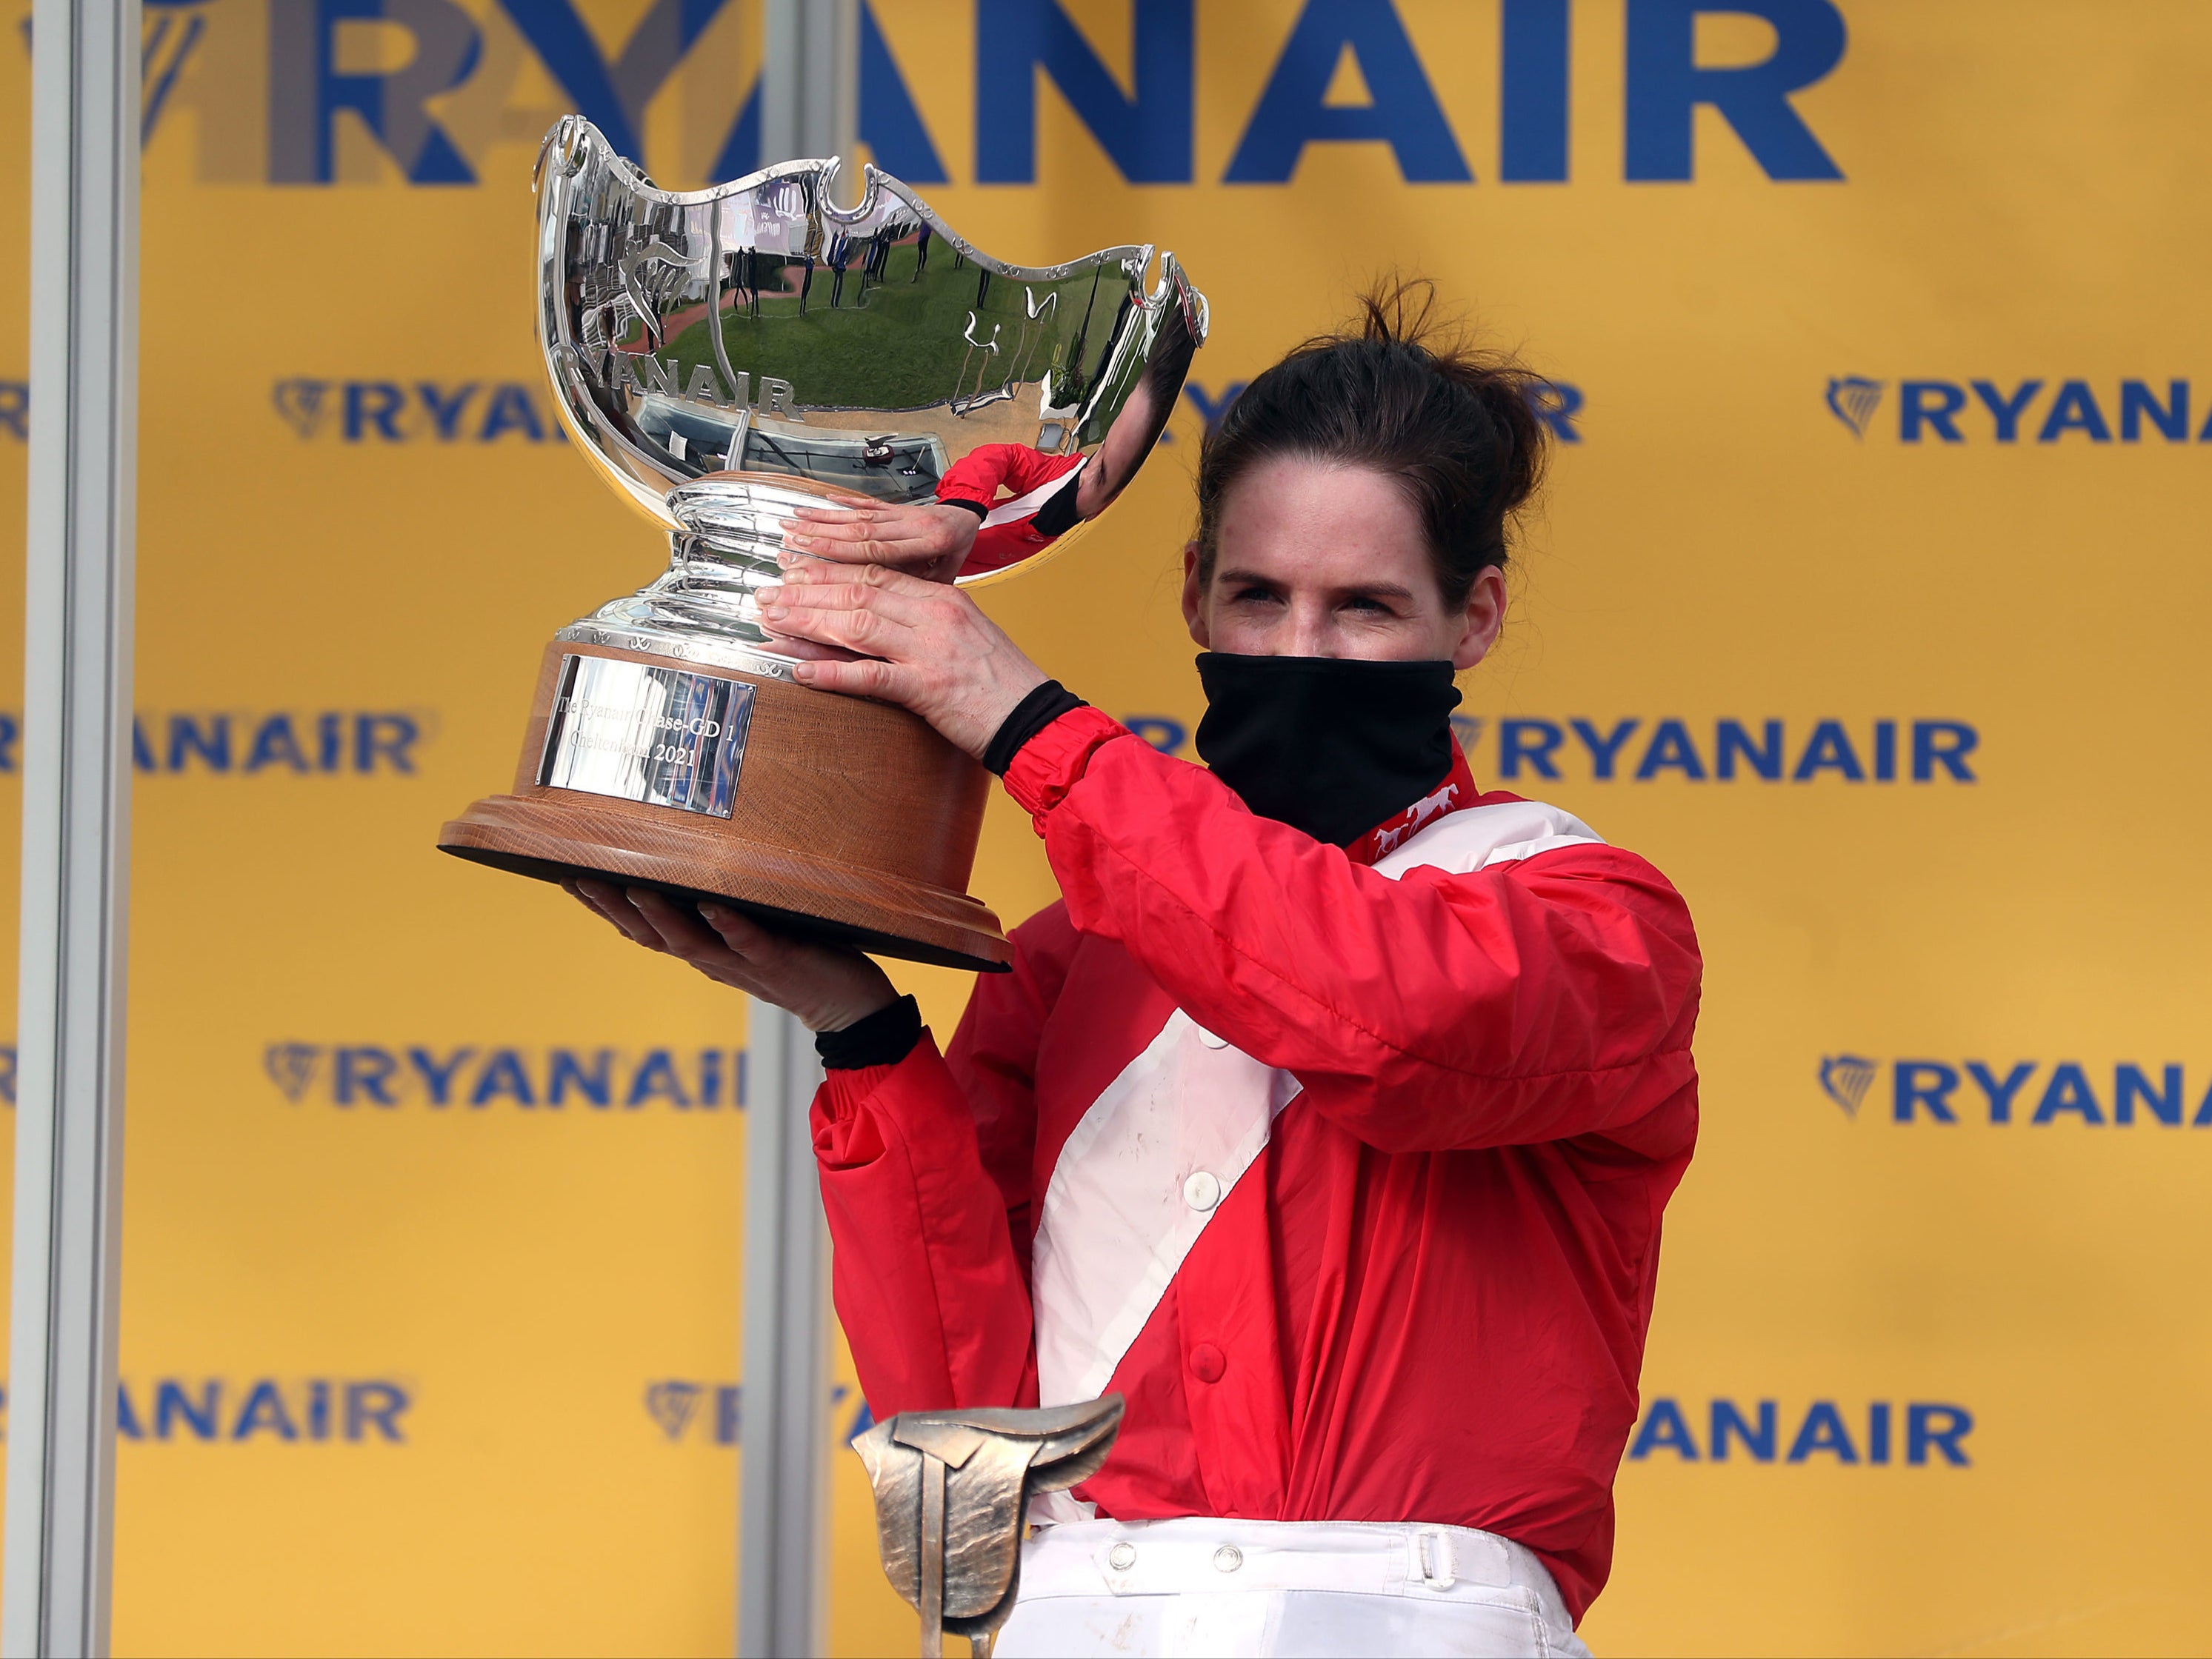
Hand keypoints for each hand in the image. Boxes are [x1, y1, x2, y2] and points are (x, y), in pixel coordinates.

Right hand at [566, 879, 896, 1032]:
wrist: (849, 1006)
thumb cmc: (803, 957)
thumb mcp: (753, 928)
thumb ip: (725, 904)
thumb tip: (697, 860)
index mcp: (704, 949)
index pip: (642, 929)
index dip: (604, 907)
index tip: (568, 877)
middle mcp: (714, 958)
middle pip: (651, 936)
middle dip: (613, 908)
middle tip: (579, 877)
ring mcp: (744, 962)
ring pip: (690, 942)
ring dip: (661, 915)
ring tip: (635, 886)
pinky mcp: (779, 961)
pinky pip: (749, 941)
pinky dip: (730, 924)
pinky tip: (714, 904)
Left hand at [756, 557, 1046, 758]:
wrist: (1036, 719)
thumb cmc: (1002, 685)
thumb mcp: (965, 637)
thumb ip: (924, 623)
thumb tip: (878, 622)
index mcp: (944, 599)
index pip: (875, 574)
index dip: (828, 572)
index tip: (794, 572)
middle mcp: (935, 616)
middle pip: (857, 594)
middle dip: (805, 594)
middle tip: (767, 597)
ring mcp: (931, 651)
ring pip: (856, 625)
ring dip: (807, 624)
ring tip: (771, 624)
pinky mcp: (928, 689)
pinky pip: (870, 677)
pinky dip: (831, 674)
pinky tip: (800, 672)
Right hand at [782, 500, 980, 582]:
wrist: (971, 519)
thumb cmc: (958, 554)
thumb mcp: (947, 577)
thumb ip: (918, 589)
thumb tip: (883, 607)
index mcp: (926, 544)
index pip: (875, 550)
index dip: (840, 553)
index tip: (811, 555)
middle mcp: (912, 524)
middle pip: (860, 531)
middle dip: (821, 535)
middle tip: (790, 539)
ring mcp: (902, 513)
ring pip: (859, 516)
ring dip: (824, 518)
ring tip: (795, 520)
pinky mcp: (895, 507)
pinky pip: (867, 504)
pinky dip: (844, 503)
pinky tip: (823, 502)